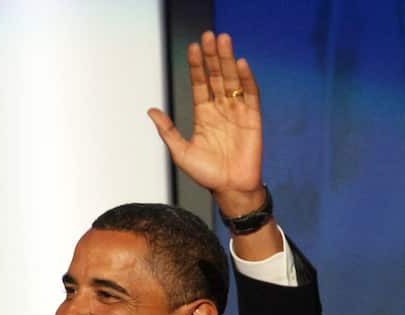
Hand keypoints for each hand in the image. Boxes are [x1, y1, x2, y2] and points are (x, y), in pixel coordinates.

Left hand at [146, 31, 264, 213]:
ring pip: (233, 80)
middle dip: (212, 56)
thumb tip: (150, 110)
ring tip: (223, 40)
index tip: (192, 48)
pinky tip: (241, 64)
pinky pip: (251, 95)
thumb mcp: (181, 152)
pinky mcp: (253, 118)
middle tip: (208, 35)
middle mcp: (221, 109)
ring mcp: (238, 111)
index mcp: (203, 114)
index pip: (199, 84)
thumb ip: (167, 130)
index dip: (196, 66)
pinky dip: (247, 80)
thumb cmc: (206, 174)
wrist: (230, 189)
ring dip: (228, 60)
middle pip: (216, 76)